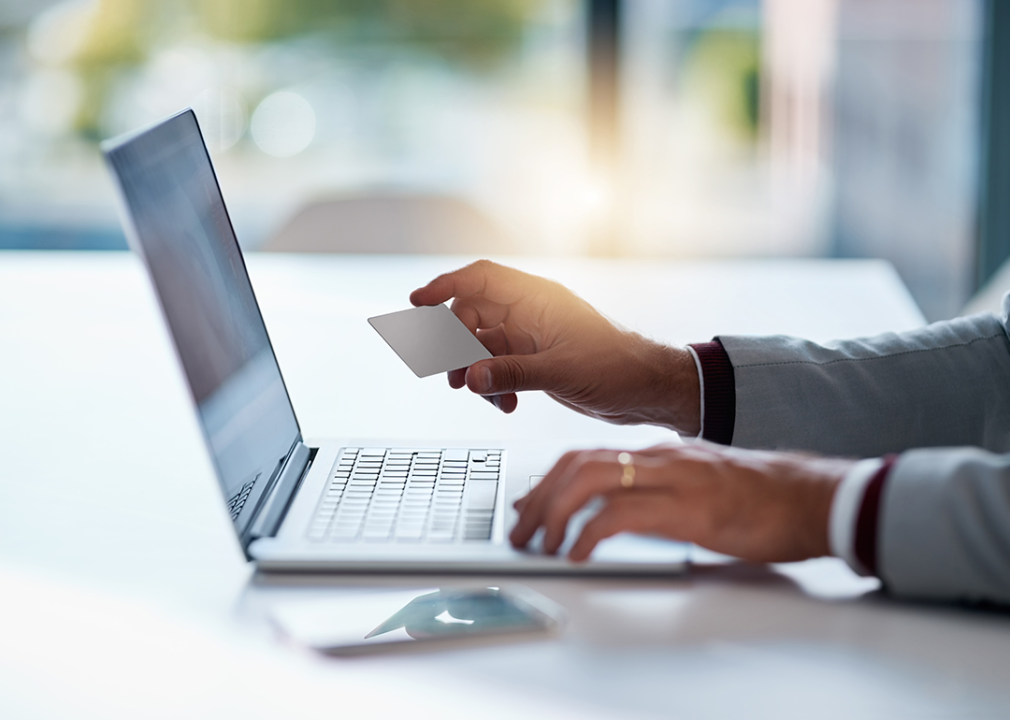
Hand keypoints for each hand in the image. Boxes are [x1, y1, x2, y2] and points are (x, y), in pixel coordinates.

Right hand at [410, 260, 699, 433]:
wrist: (649, 389)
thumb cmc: (619, 367)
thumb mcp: (562, 371)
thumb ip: (513, 373)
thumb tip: (471, 376)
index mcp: (537, 299)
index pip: (480, 279)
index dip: (445, 286)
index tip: (418, 303)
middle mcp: (530, 313)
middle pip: (471, 315)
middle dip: (456, 345)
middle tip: (452, 374)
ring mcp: (531, 337)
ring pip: (481, 345)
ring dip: (474, 370)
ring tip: (479, 394)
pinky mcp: (535, 361)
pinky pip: (497, 367)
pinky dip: (493, 385)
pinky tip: (505, 405)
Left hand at [509, 441, 853, 562]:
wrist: (813, 497)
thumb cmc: (764, 498)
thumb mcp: (701, 488)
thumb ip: (662, 494)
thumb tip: (625, 517)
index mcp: (660, 453)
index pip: (587, 455)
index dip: (548, 480)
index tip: (528, 506)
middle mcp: (658, 457)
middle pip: (576, 462)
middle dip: (539, 496)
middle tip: (522, 531)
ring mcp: (670, 478)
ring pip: (587, 480)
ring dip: (552, 513)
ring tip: (539, 545)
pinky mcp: (684, 507)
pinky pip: (617, 514)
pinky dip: (586, 534)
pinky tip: (577, 554)